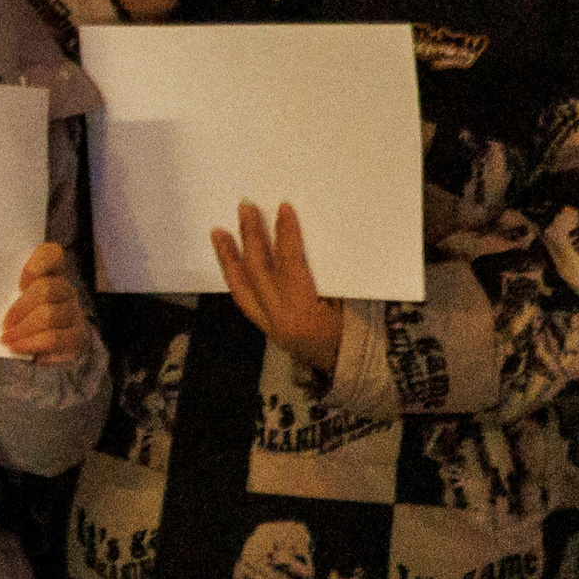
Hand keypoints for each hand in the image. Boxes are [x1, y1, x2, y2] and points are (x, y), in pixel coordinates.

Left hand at [0, 241, 95, 363]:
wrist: (40, 343)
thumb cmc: (17, 314)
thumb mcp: (7, 295)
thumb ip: (0, 286)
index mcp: (48, 271)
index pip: (52, 253)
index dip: (36, 264)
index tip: (18, 283)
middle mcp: (65, 288)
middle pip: (46, 289)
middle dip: (20, 308)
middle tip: (4, 325)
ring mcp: (74, 312)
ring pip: (50, 316)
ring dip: (24, 331)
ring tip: (7, 340)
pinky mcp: (77, 336)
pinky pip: (55, 340)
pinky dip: (33, 345)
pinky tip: (19, 349)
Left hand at [209, 203, 345, 380]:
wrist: (354, 370)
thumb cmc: (361, 336)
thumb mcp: (350, 304)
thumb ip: (327, 278)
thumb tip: (310, 242)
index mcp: (303, 313)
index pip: (290, 265)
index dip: (286, 235)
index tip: (283, 208)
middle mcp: (279, 320)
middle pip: (259, 271)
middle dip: (250, 237)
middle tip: (245, 208)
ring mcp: (269, 326)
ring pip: (241, 287)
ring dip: (229, 257)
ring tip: (217, 232)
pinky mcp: (266, 330)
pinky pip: (244, 300)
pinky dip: (235, 277)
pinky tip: (230, 261)